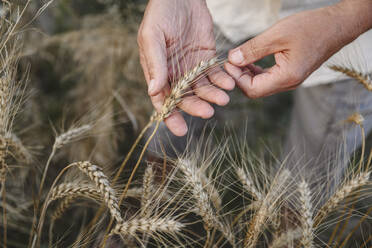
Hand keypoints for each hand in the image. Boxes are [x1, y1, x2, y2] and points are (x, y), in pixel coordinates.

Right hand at [138, 0, 234, 135]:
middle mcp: (174, 74)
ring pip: (202, 89)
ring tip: (223, 98)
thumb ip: (154, 64)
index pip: (162, 100)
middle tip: (208, 112)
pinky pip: (215, 74)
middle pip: (185, 98)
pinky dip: (222, 81)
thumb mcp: (152, 36)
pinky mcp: (207, 59)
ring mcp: (191, 68)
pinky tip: (229, 84)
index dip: (170, 116)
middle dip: (196, 107)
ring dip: (212, 96)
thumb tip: (153, 92)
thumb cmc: (161, 13)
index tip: (180, 129)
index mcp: (157, 72)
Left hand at [225, 0, 371, 98]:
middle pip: (255, 90)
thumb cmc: (311, 27)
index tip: (228, 63)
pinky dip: (256, 70)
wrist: (337, 25)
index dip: (236, 78)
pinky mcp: (290, 73)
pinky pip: (268, 78)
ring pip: (261, 84)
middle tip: (230, 60)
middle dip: (239, 77)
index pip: (252, 90)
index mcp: (286, 77)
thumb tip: (232, 59)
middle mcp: (288, 83)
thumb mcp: (277, 35)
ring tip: (238, 58)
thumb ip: (253, 49)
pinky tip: (250, 59)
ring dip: (247, 73)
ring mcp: (290, 80)